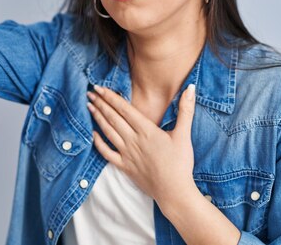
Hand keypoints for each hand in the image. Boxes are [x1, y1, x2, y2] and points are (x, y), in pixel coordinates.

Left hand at [86, 84, 197, 205]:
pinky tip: (93, 134)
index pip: (125, 109)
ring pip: (108, 132)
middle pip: (113, 118)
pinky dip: (98, 143)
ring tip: (89, 106)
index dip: (111, 97)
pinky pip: (107, 153)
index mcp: (147, 130)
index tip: (100, 87)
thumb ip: (186, 109)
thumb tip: (191, 87)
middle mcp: (133, 140)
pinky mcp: (125, 167)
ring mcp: (127, 154)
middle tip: (90, 92)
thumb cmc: (181, 163)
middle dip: (101, 104)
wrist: (174, 192)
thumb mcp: (184, 134)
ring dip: (98, 118)